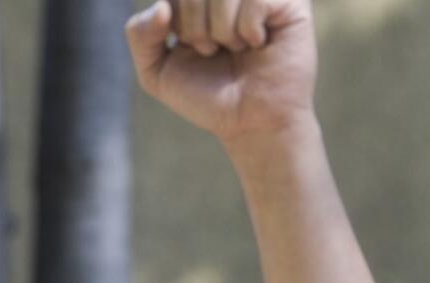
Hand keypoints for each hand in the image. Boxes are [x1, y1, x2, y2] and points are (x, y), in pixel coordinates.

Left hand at [125, 0, 317, 143]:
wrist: (249, 122)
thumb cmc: (206, 96)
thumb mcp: (157, 72)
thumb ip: (141, 35)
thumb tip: (163, 6)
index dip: (177, 24)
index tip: (189, 46)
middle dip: (196, 28)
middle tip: (212, 51)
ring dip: (223, 31)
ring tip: (236, 48)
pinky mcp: (288, 1)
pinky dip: (249, 29)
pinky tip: (257, 42)